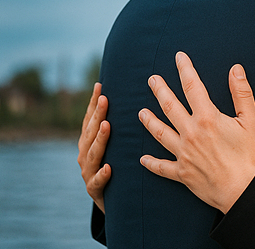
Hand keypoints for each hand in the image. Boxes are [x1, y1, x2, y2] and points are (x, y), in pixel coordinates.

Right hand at [77, 82, 111, 212]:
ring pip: (93, 154)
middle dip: (98, 115)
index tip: (101, 85)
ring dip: (100, 139)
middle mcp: (85, 154)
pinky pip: (97, 182)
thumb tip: (136, 99)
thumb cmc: (119, 167)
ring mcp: (88, 172)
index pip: (91, 119)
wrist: (114, 202)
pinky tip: (108, 167)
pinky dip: (102, 174)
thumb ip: (121, 126)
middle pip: (91, 132)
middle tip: (106, 99)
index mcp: (90, 142)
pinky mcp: (94, 190)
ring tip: (106, 126)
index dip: (94, 103)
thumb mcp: (117, 146)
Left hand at [139, 52, 254, 213]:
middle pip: (170, 107)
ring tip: (140, 112)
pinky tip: (142, 159)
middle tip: (151, 79)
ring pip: (160, 133)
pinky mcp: (183, 174)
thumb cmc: (252, 156)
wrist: (247, 191)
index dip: (185, 69)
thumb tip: (235, 69)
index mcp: (208, 118)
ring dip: (149, 121)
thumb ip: (242, 93)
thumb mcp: (252, 120)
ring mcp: (184, 154)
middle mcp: (191, 134)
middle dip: (160, 90)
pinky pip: (162, 167)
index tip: (179, 56)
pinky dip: (151, 163)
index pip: (193, 87)